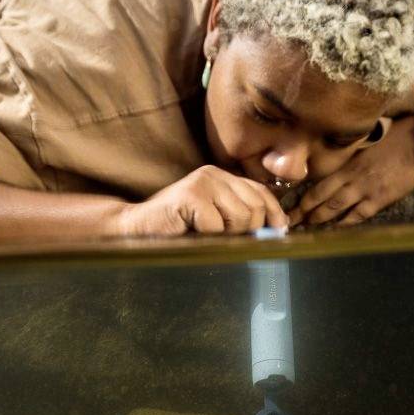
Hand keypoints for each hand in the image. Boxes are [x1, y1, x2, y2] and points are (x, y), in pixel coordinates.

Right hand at [111, 165, 288, 236]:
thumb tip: (277, 229)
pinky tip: (192, 234)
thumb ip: (240, 217)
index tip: (278, 232)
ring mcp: (201, 182)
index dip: (274, 214)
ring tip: (206, 236)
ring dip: (227, 236)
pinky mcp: (190, 195)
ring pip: (241, 217)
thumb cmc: (176, 229)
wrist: (136, 228)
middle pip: (255, 207)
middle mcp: (214, 174)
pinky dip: (207, 238)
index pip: (261, 192)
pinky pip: (217, 226)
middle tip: (226, 240)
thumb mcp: (214, 220)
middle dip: (248, 231)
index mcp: (222, 177)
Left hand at [295, 115, 413, 225]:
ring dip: (320, 219)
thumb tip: (335, 149)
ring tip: (307, 228)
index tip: (290, 205)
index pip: (318, 183)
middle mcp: (352, 177)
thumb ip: (350, 150)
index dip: (303, 197)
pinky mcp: (381, 198)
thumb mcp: (367, 138)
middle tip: (289, 222)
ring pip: (336, 208)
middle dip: (304, 212)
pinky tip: (336, 229)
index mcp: (348, 162)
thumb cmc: (396, 135)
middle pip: (322, 198)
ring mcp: (366, 189)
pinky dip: (346, 223)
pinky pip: (359, 215)